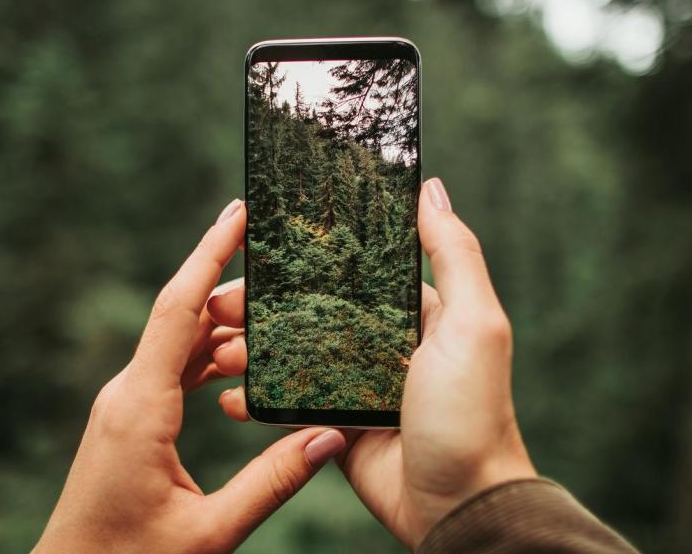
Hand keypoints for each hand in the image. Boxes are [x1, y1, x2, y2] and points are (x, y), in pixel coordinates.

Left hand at [35, 199, 347, 553]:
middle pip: (182, 316)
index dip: (209, 253)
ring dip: (225, 324)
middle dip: (233, 285)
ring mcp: (126, 405)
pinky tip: (244, 357)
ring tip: (277, 308)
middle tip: (287, 265)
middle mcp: (127, 394)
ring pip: (179, 342)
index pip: (178, 308)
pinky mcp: (130, 421)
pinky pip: (173, 370)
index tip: (239, 210)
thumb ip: (272, 483)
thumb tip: (330, 437)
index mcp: (141, 406)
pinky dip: (210, 355)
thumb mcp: (210, 531)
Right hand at [210, 178, 535, 548]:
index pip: (352, 268)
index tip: (256, 243)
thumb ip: (454, 255)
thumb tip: (431, 187)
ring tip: (217, 350)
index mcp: (416, 312)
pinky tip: (228, 395)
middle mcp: (384, 342)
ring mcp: (357, 384)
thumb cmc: (472, 412)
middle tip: (220, 304)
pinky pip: (288, 402)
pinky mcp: (336, 425)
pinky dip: (255, 397)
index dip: (305, 255)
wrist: (458, 505)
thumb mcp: (474, 324)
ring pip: (291, 352)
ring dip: (250, 348)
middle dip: (261, 303)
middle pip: (309, 307)